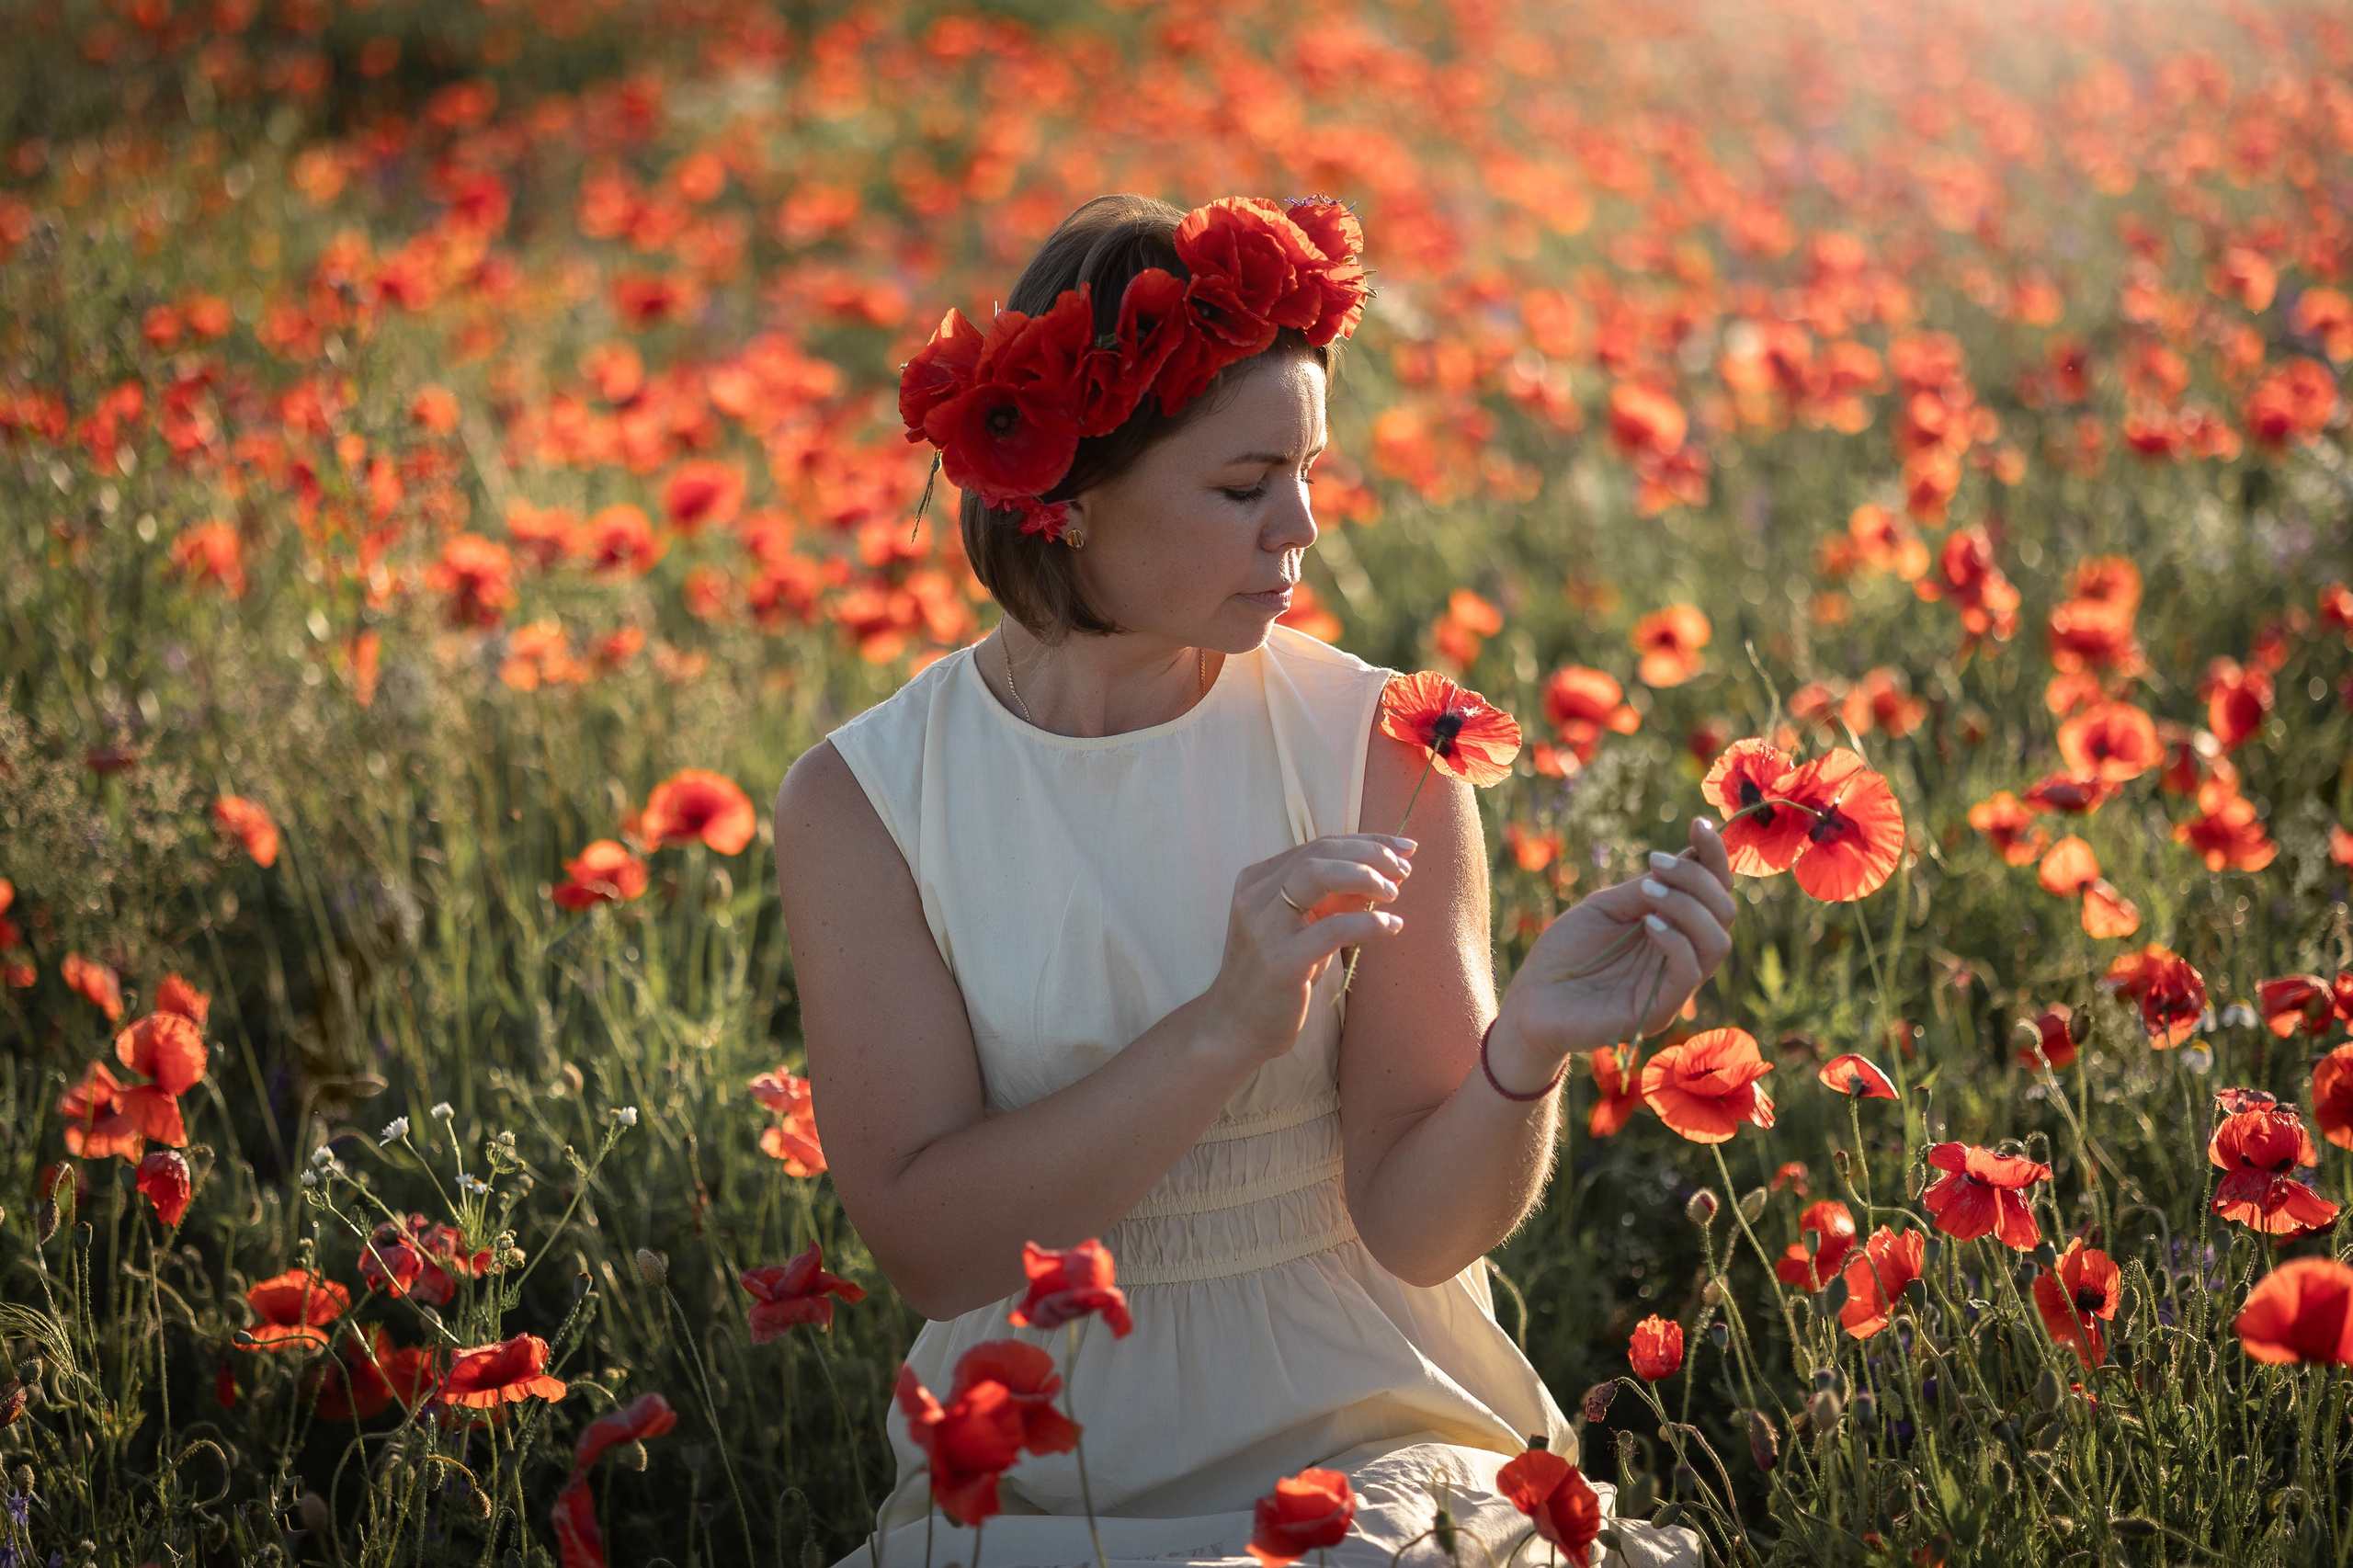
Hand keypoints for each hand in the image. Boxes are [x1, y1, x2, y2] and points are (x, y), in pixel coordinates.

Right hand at [1202, 833, 1414, 1063]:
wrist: (1236, 1025)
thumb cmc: (1275, 974)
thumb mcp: (1302, 927)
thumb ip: (1334, 899)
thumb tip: (1383, 874)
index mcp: (1258, 880)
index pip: (1319, 845)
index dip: (1367, 841)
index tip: (1404, 847)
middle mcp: (1256, 896)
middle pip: (1320, 852)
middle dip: (1370, 853)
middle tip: (1404, 870)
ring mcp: (1265, 927)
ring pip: (1319, 875)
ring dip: (1365, 876)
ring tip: (1394, 893)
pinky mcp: (1282, 961)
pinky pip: (1333, 929)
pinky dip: (1369, 923)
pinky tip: (1392, 926)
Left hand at [1498, 817, 1737, 1060]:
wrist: (1530, 1002)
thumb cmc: (1564, 953)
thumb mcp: (1603, 908)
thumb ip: (1643, 889)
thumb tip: (1685, 857)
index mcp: (1671, 925)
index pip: (1712, 890)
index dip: (1713, 857)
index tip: (1699, 824)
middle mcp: (1680, 953)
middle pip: (1723, 911)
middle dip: (1698, 878)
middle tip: (1655, 863)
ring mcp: (1672, 984)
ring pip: (1716, 941)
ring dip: (1688, 906)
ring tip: (1649, 890)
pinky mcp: (1658, 1010)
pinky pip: (1690, 972)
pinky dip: (1676, 940)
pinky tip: (1648, 923)